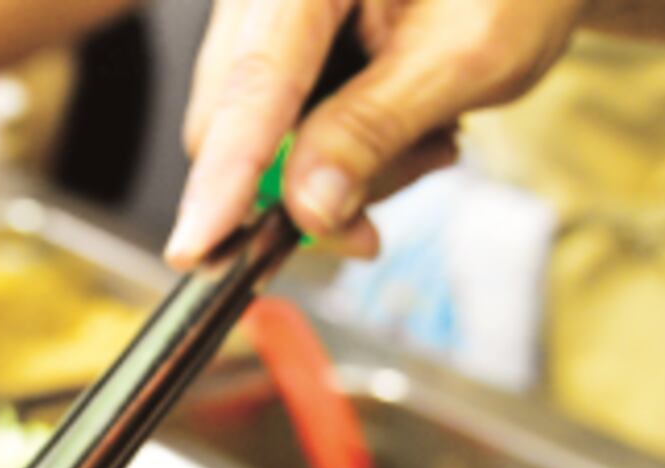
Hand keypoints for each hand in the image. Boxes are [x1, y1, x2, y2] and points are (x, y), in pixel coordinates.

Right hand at [166, 0, 582, 266]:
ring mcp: (268, 21)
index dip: (225, 174)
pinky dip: (337, 158)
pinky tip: (402, 133)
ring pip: (255, 140)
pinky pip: (279, 132)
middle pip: (232, 120)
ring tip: (423, 143)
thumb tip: (306, 206)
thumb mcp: (465, 56)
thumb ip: (375, 128)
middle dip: (298, 188)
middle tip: (370, 227)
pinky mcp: (282, 51)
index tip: (199, 247)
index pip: (253, 81)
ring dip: (330, 176)